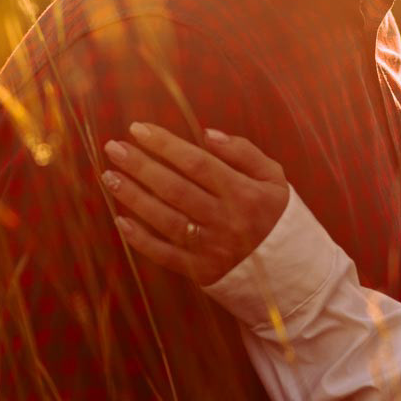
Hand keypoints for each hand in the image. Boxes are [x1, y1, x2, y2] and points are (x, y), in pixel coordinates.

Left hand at [103, 122, 289, 285]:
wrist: (291, 271)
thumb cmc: (276, 216)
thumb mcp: (274, 178)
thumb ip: (244, 152)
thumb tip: (207, 133)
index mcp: (244, 193)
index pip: (197, 163)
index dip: (165, 145)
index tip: (138, 129)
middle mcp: (225, 220)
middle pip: (175, 189)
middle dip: (140, 166)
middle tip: (114, 148)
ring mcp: (211, 248)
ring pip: (165, 220)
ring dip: (134, 197)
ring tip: (110, 176)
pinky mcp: (200, 271)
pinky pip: (164, 254)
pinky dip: (140, 239)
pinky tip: (120, 220)